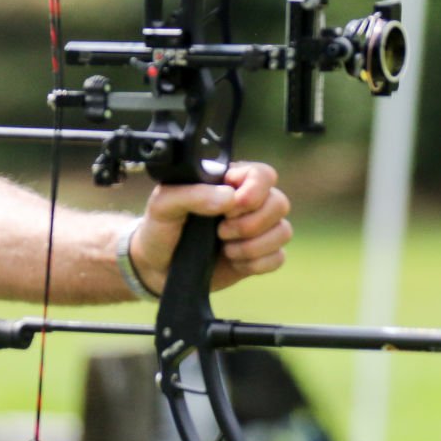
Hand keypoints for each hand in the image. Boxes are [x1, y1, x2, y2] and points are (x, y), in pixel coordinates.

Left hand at [131, 161, 290, 294]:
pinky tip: (233, 260)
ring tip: (225, 247)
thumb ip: (192, 194)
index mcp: (228, 182)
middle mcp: (248, 203)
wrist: (157, 266)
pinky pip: (277, 258)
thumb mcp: (163, 204)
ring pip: (283, 231)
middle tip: (220, 231)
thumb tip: (229, 197)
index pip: (263, 174)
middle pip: (279, 203)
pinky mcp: (259, 255)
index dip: (253, 192)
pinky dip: (255, 263)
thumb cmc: (160, 228)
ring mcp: (257, 230)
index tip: (231, 207)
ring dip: (252, 245)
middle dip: (250, 223)